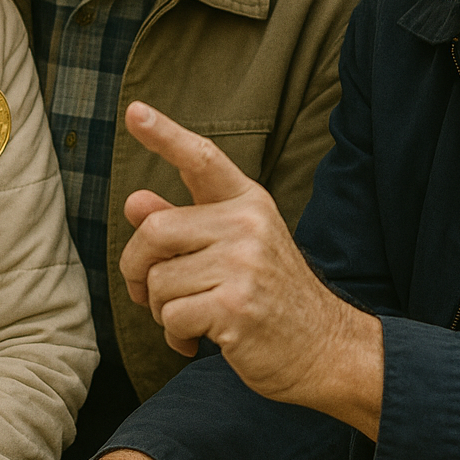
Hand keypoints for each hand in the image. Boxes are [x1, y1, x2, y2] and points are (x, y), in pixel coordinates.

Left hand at [118, 102, 383, 439]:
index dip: (164, 134)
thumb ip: (184, 225)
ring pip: (159, 281)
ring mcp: (244, 264)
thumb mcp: (233, 249)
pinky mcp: (236, 306)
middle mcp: (247, 224)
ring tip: (193, 318)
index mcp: (248, 202)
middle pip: (153, 232)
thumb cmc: (270, 296)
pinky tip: (198, 340)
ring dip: (161, 310)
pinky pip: (172, 316)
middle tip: (147, 293)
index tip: (133, 111)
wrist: (325, 349)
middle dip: (137, 269)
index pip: (201, 160)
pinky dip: (175, 336)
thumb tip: (134, 201)